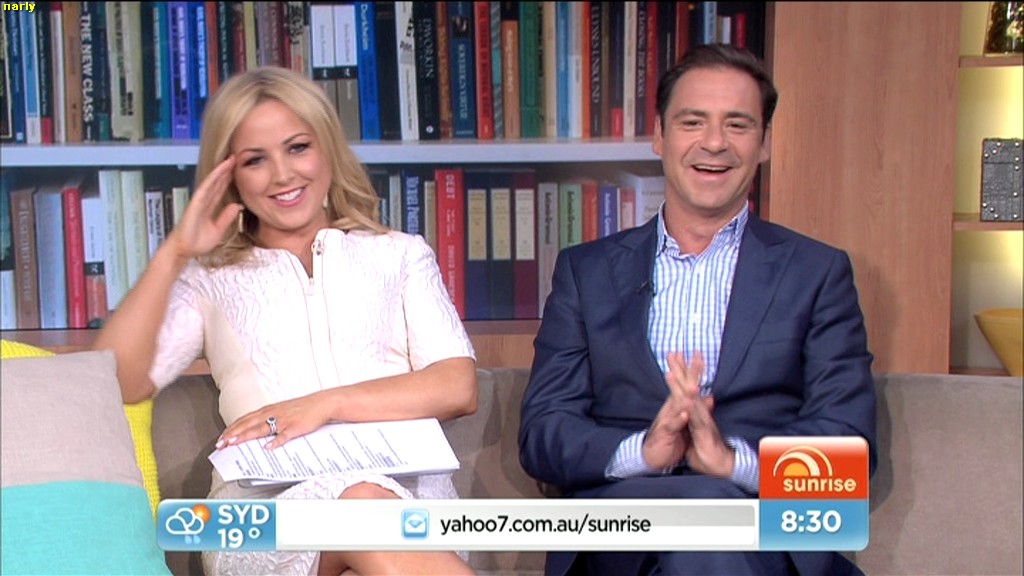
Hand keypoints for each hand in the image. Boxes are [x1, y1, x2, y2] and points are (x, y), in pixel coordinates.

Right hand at [166, 156, 241, 259]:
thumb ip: (226, 218)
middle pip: (217, 182)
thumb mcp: (218, 230)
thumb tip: (236, 206)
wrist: (183, 250)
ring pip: (212, 182)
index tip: (238, 169)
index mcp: (209, 207)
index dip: (229, 179)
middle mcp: (204, 202)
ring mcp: (199, 201)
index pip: (221, 189)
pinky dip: (212, 179)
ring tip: (230, 160)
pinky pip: (205, 189)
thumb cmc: (196, 242)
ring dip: (221, 171)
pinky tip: (219, 171)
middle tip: (237, 158)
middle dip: (227, 171)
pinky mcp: (195, 204)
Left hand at [216, 392, 334, 449]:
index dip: (232, 428)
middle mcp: (273, 414)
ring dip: (245, 435)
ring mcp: (283, 420)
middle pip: (248, 424)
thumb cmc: (303, 408)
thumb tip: (255, 429)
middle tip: (221, 443)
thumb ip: (268, 419)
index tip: (221, 437)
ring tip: (234, 443)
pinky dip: (275, 442)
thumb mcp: (282, 410)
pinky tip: (268, 448)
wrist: (322, 403)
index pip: (245, 419)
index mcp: (269, 410)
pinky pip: (284, 436)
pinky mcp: (295, 427)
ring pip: (260, 428)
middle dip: (232, 433)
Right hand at [642, 351, 706, 469]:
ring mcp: (668, 419)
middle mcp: (672, 408)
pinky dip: (679, 419)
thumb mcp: (683, 422)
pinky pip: (673, 425)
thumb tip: (708, 396)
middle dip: (687, 372)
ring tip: (694, 384)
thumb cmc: (670, 438)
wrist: (652, 456)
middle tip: (695, 356)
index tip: (698, 353)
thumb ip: (695, 409)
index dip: (692, 370)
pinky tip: (685, 413)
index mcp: (677, 405)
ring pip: (676, 404)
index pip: (686, 384)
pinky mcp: (665, 433)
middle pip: (681, 387)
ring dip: (684, 393)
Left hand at [676, 356, 733, 477]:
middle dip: (682, 369)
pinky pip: (694, 417)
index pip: (688, 388)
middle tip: (673, 352)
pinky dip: (688, 407)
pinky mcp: (702, 430)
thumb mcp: (700, 430)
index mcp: (698, 411)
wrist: (722, 465)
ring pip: (691, 398)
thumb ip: (699, 416)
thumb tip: (704, 404)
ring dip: (682, 384)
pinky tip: (682, 397)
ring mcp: (702, 419)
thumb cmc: (709, 448)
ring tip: (673, 370)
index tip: (675, 357)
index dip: (682, 372)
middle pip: (690, 387)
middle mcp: (700, 412)